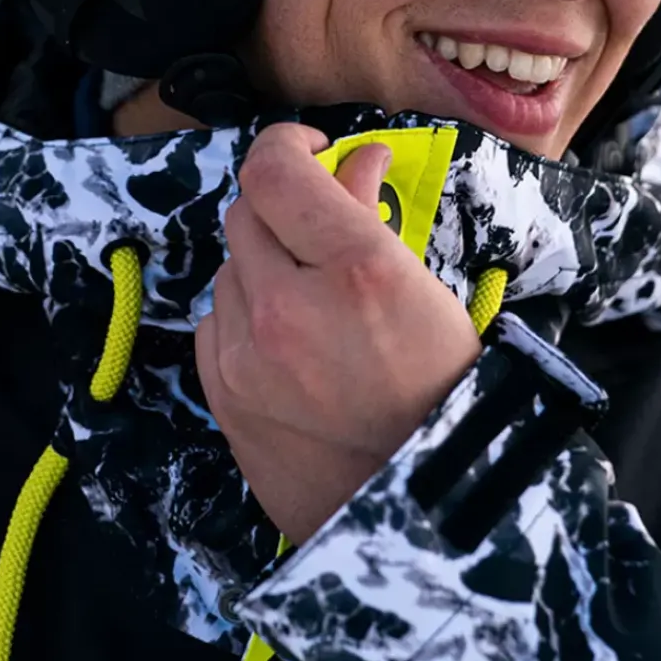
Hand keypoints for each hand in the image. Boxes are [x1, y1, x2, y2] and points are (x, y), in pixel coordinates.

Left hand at [194, 123, 482, 544]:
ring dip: (266, 265)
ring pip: (230, 268)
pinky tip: (289, 341)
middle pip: (247, 213)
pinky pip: (215, 324)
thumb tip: (353, 159)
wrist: (420, 516)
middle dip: (286, 208)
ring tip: (317, 299)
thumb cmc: (446, 397)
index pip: (276, 169)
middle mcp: (288, 308)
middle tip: (325, 226)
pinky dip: (244, 317)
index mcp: (356, 271)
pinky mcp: (223, 398)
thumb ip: (373, 218)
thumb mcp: (428, 293)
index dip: (289, 144)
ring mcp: (245, 358)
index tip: (315, 150)